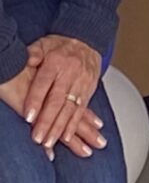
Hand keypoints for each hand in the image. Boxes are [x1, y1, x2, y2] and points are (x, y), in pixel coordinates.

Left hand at [17, 36, 105, 156]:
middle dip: (48, 121)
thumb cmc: (61, 46)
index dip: (36, 101)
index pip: (44, 83)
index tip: (29, 117)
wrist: (88, 40)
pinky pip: (82, 109)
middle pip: (58, 100)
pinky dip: (74, 125)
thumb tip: (26, 60)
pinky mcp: (89, 90)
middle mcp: (71, 73)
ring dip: (60, 127)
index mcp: (56, 62)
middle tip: (38, 137)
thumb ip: (33, 53)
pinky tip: (67, 137)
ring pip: (70, 108)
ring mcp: (82, 82)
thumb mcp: (43, 44)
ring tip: (50, 142)